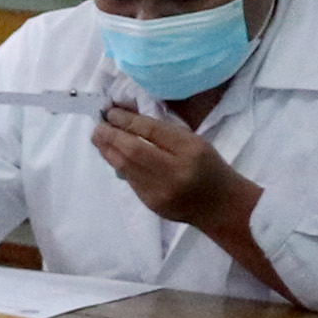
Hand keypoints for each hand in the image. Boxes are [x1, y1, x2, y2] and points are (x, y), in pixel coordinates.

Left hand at [89, 105, 254, 231]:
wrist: (218, 205)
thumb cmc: (208, 166)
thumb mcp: (194, 141)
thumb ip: (163, 131)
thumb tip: (127, 117)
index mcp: (190, 150)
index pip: (153, 132)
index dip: (128, 121)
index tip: (112, 112)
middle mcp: (175, 172)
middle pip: (134, 151)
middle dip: (111, 136)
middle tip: (98, 126)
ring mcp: (160, 191)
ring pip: (125, 167)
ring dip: (108, 150)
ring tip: (98, 138)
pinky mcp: (150, 203)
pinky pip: (129, 180)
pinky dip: (118, 164)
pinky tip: (112, 154)